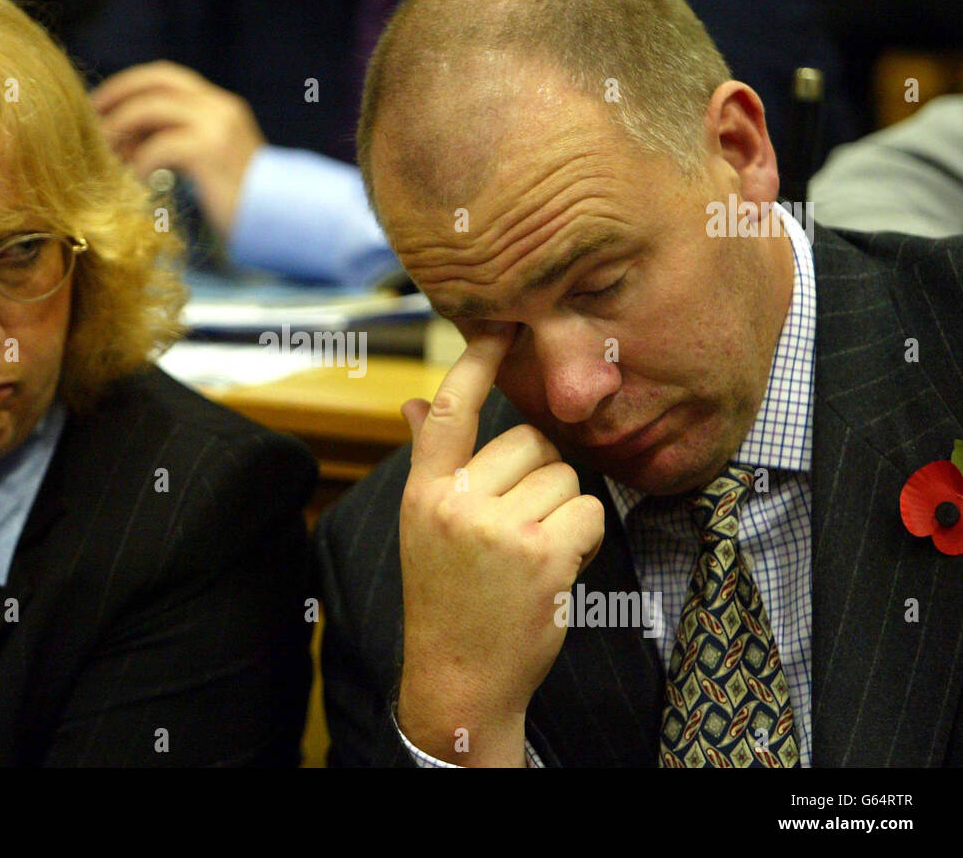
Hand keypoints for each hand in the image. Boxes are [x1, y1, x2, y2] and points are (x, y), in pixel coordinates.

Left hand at [89, 61, 265, 237]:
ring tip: (105, 153)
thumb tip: (125, 137)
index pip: (165, 76)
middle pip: (155, 81)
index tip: (100, 104)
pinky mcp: (209, 151)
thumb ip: (178, 139)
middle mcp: (220, 106)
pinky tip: (137, 182)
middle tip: (90, 118)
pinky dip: (139, 163)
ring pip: (151, 109)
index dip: (128, 84)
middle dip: (116, 95)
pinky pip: (159, 146)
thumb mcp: (208, 159)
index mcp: (220, 105)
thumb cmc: (239, 200)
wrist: (278, 222)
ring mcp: (216, 125)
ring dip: (120, 129)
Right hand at [395, 322, 605, 765]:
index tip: (500, 324)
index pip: (451, 410)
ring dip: (562, 508)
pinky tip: (555, 566)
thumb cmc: (446, 597)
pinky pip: (586, 511)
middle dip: (540, 473)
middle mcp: (456, 503)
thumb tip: (417, 405)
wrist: (458, 679)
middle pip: (529, 442)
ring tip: (533, 551)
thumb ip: (432, 463)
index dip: (478, 362)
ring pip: (563, 475)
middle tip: (521, 520)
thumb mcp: (425, 528)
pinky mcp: (542, 554)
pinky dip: (583, 537)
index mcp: (424, 492)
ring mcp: (499, 528)